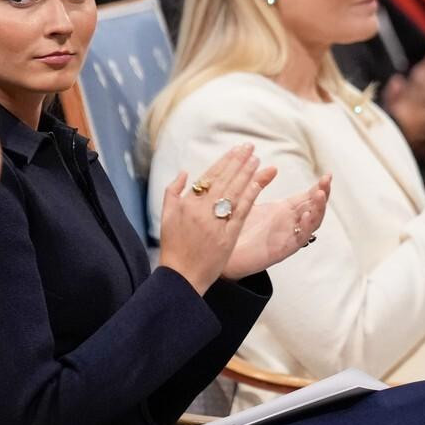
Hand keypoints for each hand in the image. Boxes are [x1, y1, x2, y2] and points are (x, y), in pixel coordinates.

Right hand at [158, 145, 274, 293]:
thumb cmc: (174, 247)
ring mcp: (215, 222)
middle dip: (238, 162)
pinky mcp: (228, 236)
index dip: (224, 162)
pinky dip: (250, 195)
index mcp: (187, 203)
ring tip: (256, 160)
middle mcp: (201, 210)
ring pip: (234, 192)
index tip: (235, 150)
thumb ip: (172, 192)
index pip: (209, 176)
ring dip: (246, 174)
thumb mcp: (166, 216)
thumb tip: (184, 173)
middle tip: (250, 148)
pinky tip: (258, 183)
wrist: (181, 276)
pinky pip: (241, 211)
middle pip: (224, 180)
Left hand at [222, 175, 330, 278]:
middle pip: (315, 207)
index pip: (308, 196)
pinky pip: (299, 239)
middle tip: (326, 181)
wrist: (224, 253)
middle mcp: (290, 222)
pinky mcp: (282, 249)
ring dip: (318, 208)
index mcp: (285, 210)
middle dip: (322, 193)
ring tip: (319, 194)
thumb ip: (259, 183)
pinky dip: (305, 228)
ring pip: (312, 223)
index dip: (319, 186)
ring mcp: (288, 235)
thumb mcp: (248, 199)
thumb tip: (272, 168)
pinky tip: (305, 216)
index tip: (327, 175)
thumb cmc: (236, 228)